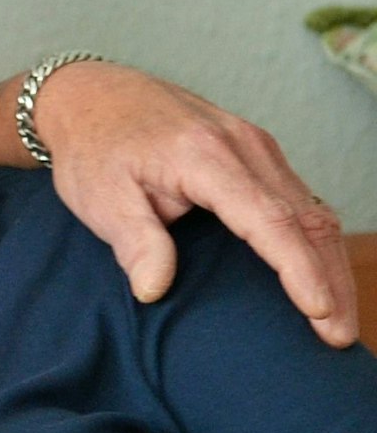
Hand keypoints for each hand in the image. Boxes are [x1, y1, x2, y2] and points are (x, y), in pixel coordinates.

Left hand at [36, 61, 356, 347]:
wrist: (94, 94)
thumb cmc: (94, 148)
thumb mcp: (100, 196)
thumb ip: (134, 241)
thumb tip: (154, 290)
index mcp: (205, 156)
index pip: (268, 219)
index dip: (297, 269)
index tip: (318, 311)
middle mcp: (244, 146)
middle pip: (307, 218)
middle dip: (331, 280)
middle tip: (338, 337)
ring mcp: (257, 146)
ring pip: (314, 210)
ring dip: (331, 266)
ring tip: (337, 322)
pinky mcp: (258, 153)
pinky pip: (301, 200)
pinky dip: (316, 242)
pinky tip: (319, 278)